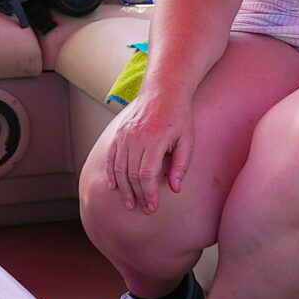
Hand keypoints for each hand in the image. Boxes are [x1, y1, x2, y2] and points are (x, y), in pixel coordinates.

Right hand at [107, 86, 194, 213]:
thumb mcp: (187, 140)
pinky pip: (111, 157)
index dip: (149, 194)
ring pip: (119, 168)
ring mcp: (124, 134)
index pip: (146, 175)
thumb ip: (181, 166)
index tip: (153, 207)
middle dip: (138, 195)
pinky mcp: (119, 133)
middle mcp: (136, 137)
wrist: (163, 90)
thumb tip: (175, 189)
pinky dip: (111, 173)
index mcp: (154, 139)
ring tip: (129, 203)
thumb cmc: (179, 116)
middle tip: (144, 209)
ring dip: (124, 189)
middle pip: (131, 174)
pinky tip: (114, 187)